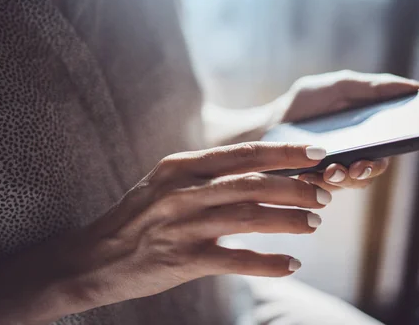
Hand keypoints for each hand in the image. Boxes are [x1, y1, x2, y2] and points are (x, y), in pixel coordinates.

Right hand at [47, 143, 330, 316]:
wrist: (95, 257)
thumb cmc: (140, 216)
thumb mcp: (168, 183)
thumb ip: (208, 175)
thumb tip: (262, 171)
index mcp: (182, 166)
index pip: (243, 153)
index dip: (284, 152)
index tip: (316, 153)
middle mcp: (182, 191)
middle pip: (252, 183)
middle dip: (295, 187)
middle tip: (324, 195)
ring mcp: (182, 225)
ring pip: (249, 217)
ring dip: (288, 220)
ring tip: (313, 224)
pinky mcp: (182, 260)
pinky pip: (235, 260)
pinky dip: (267, 262)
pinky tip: (291, 264)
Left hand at [273, 71, 418, 190]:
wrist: (269, 124)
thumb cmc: (305, 103)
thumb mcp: (338, 87)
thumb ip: (372, 87)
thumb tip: (415, 87)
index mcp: (369, 131)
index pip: (396, 141)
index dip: (404, 142)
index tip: (399, 140)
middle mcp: (359, 155)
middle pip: (376, 167)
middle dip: (369, 168)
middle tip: (357, 166)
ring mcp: (340, 172)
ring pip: (353, 183)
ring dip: (344, 179)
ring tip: (330, 171)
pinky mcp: (319, 185)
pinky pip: (327, 191)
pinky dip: (319, 183)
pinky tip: (307, 175)